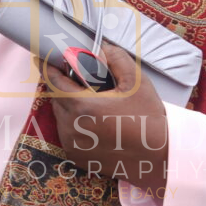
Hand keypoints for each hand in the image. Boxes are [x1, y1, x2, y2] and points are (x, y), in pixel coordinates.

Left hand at [45, 43, 167, 193]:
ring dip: (70, 105)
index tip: (47, 58)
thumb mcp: (136, 81)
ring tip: (94, 102)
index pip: (53, 81)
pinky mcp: (76, 156)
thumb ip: (115, 58)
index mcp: (82, 107)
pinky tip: (96, 122)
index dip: (49, 67)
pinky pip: (67, 133)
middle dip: (65, 86)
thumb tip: (99, 47)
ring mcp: (72, 145)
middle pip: (56, 99)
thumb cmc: (148, 119)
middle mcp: (71, 128)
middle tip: (83, 80)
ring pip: (61, 116)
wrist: (158, 157)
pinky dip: (75, 124)